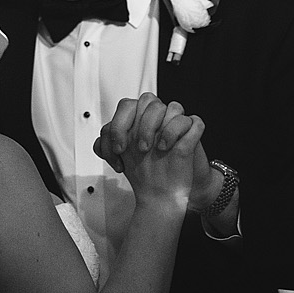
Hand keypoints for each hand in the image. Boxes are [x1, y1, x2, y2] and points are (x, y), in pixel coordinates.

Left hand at [96, 93, 204, 208]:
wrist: (168, 192)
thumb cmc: (147, 172)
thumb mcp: (124, 160)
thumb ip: (108, 148)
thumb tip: (99, 145)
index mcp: (139, 120)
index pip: (127, 105)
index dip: (119, 126)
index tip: (118, 151)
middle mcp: (157, 119)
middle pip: (149, 100)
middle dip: (142, 126)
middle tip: (140, 150)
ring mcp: (175, 124)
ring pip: (173, 107)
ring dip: (163, 128)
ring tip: (158, 149)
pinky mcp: (192, 134)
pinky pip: (194, 122)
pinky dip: (182, 133)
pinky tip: (170, 148)